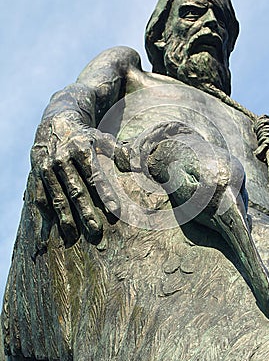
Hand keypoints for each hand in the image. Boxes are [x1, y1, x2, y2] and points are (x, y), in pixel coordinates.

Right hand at [30, 112, 119, 246]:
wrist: (55, 124)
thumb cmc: (85, 136)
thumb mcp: (103, 139)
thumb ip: (121, 152)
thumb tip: (140, 165)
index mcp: (81, 149)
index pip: (95, 175)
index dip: (105, 193)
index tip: (115, 210)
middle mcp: (62, 158)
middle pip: (76, 189)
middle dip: (85, 211)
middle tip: (95, 231)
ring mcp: (47, 168)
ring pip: (57, 196)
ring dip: (64, 217)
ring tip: (72, 236)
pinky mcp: (36, 175)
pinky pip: (39, 197)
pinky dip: (43, 215)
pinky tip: (47, 232)